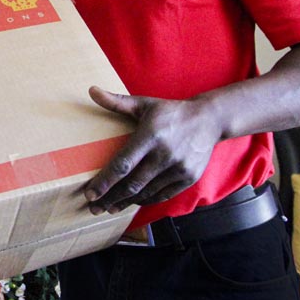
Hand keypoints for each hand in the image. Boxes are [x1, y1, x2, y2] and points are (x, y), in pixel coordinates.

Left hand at [82, 86, 220, 212]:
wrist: (209, 120)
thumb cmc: (171, 112)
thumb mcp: (145, 104)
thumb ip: (117, 102)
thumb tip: (91, 91)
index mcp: (150, 136)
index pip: (123, 164)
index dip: (104, 182)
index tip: (89, 193)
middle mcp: (164, 154)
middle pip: (132, 184)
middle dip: (110, 198)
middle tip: (93, 207)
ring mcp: (178, 168)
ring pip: (146, 193)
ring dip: (125, 202)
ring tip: (108, 208)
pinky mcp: (189, 178)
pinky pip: (162, 195)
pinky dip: (145, 201)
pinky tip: (131, 203)